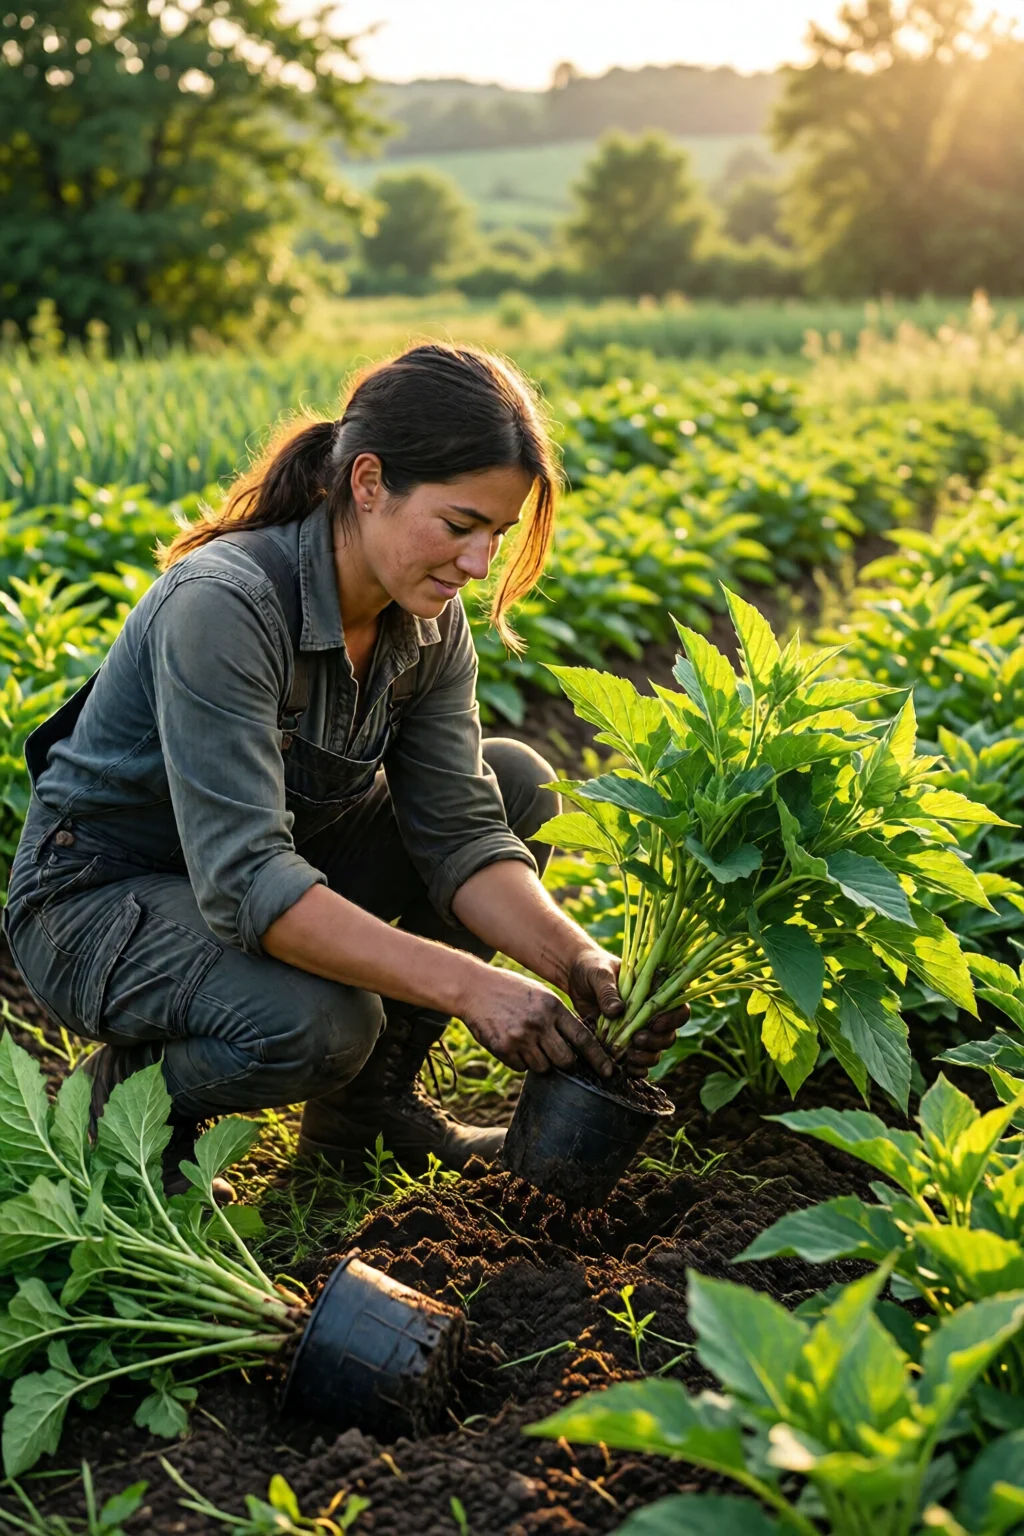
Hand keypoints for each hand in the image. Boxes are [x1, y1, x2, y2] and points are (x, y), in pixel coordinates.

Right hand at [461, 966, 613, 1077]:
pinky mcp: (503, 1048)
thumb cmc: (511, 990)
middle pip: (566, 1060)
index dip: (598, 1058)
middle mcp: (539, 1023)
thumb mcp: (541, 995)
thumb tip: (579, 1044)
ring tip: (529, 1043)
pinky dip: (520, 1061)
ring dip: (540, 1062)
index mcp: (553, 1007)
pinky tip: (512, 1042)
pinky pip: (521, 1067)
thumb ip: (559, 1017)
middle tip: (560, 1057)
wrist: (474, 988)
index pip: (583, 1038)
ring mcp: (520, 1037)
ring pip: (543, 1067)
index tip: (610, 1072)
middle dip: (566, 1063)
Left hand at [564, 944, 687, 1078]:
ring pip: (656, 1050)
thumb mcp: (598, 973)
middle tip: (636, 1040)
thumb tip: (617, 1010)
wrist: (574, 979)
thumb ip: (608, 990)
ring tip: (628, 1056)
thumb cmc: (591, 969)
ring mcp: (640, 1030)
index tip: (654, 1024)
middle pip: (669, 1034)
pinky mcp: (625, 1043)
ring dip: (646, 1056)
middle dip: (656, 1041)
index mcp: (655, 991)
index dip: (673, 1019)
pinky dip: (636, 1068)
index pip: (678, 1007)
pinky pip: (639, 1061)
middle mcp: (652, 1013)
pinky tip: (625, 1068)